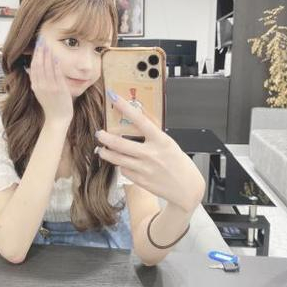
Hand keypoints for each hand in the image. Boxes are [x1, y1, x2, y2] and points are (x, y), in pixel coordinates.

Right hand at [28, 36, 73, 123]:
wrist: (57, 119)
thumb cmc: (50, 105)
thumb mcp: (39, 92)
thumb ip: (36, 81)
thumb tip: (30, 70)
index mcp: (35, 86)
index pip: (34, 66)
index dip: (35, 55)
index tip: (37, 45)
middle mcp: (41, 86)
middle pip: (39, 65)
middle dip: (40, 51)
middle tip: (42, 40)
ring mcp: (50, 87)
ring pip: (47, 68)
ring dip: (48, 55)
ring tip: (48, 45)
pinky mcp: (59, 90)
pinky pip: (57, 75)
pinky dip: (56, 66)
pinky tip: (56, 57)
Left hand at [94, 90, 205, 212]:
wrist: (187, 188)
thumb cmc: (179, 163)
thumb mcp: (169, 144)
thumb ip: (153, 135)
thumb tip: (137, 120)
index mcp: (161, 141)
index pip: (140, 120)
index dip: (126, 108)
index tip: (114, 98)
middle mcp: (151, 154)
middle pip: (121, 144)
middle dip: (105, 137)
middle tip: (99, 133)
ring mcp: (145, 169)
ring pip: (117, 159)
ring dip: (106, 153)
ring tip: (101, 149)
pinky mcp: (141, 181)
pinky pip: (124, 170)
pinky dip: (121, 165)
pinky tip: (121, 163)